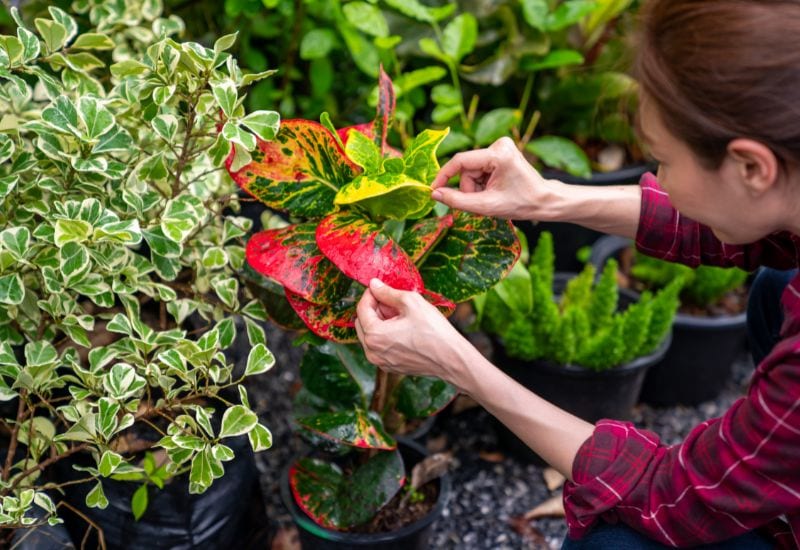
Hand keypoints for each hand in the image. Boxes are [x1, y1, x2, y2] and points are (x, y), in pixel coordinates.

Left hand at [355, 279, 470, 383]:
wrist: (451, 359)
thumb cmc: (434, 330)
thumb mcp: (411, 302)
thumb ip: (388, 292)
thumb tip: (374, 285)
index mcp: (374, 335)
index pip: (361, 308)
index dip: (370, 293)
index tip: (381, 286)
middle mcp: (372, 352)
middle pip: (363, 322)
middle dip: (375, 308)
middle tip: (393, 301)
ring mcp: (380, 362)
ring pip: (371, 335)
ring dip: (381, 322)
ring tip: (401, 315)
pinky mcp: (390, 367)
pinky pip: (380, 346)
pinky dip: (386, 335)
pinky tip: (404, 329)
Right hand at [431, 136, 560, 219]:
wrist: (544, 201)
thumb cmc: (521, 204)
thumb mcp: (486, 206)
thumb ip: (458, 201)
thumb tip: (434, 194)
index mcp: (498, 154)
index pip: (460, 161)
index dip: (444, 176)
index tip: (433, 190)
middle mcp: (499, 144)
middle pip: (466, 169)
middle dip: (469, 188)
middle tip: (481, 203)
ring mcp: (500, 147)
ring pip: (471, 171)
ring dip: (475, 188)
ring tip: (490, 198)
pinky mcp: (500, 152)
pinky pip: (479, 170)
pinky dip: (481, 184)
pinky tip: (493, 191)